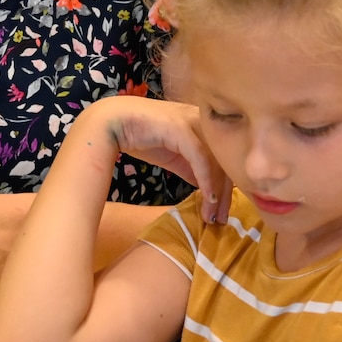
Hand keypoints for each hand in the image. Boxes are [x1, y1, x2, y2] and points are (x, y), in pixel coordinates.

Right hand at [89, 98, 228, 222]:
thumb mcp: (173, 156)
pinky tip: (207, 199)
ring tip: (211, 216)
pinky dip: (207, 180)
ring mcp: (193, 122)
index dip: (229, 186)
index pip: (227, 157)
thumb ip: (192, 167)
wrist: (112, 122)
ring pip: (217, 160)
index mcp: (206, 125)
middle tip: (221, 220)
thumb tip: (208, 187)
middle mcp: (204, 121)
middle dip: (226, 194)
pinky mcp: (180, 128)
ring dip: (216, 193)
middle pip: (227, 160)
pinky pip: (200, 158)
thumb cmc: (142, 136)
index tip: (223, 212)